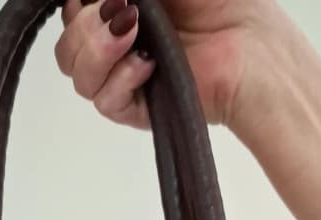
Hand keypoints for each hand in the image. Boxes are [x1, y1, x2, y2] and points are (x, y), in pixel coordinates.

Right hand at [55, 0, 295, 137]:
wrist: (253, 48)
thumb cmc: (221, 2)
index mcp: (120, 8)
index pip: (73, 10)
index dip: (75, 4)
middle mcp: (117, 44)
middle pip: (67, 46)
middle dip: (84, 25)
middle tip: (120, 9)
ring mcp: (124, 77)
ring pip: (77, 73)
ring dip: (97, 49)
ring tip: (134, 32)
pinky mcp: (136, 109)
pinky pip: (103, 100)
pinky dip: (120, 78)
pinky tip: (147, 63)